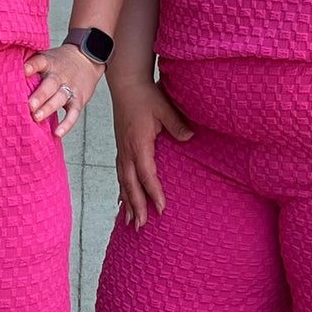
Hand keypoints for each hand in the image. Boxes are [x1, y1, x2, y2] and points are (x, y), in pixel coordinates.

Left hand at [24, 45, 103, 139]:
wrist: (87, 59)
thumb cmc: (59, 63)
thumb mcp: (47, 58)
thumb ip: (30, 66)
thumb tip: (2, 75)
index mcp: (49, 62)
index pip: (40, 61)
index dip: (32, 66)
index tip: (23, 70)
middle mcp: (59, 75)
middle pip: (50, 84)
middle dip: (40, 95)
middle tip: (29, 105)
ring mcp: (70, 87)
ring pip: (60, 97)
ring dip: (48, 108)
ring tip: (37, 117)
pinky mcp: (79, 99)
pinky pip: (74, 113)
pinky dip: (67, 123)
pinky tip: (58, 133)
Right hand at [112, 79, 193, 227]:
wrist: (126, 84)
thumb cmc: (146, 96)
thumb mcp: (164, 108)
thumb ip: (177, 124)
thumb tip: (191, 137)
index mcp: (139, 143)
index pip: (147, 174)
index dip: (154, 192)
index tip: (162, 208)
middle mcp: (127, 150)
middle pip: (131, 184)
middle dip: (136, 206)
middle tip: (141, 226)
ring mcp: (122, 150)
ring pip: (123, 182)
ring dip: (127, 203)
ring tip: (130, 222)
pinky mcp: (121, 148)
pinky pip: (120, 174)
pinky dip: (122, 190)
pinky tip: (123, 201)